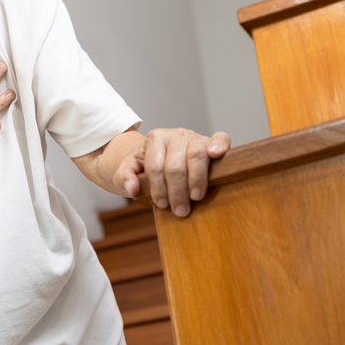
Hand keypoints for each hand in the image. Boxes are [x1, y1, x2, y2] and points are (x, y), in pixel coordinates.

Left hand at [114, 128, 230, 217]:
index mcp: (155, 138)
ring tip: (195, 197)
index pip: (156, 167)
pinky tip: (216, 154)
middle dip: (177, 191)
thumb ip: (124, 177)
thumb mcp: (129, 170)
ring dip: (196, 180)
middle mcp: (176, 134)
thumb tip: (132, 188)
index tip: (161, 204)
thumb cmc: (145, 166)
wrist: (160, 156)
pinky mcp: (211, 140)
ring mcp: (195, 136)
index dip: (158, 189)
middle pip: (176, 166)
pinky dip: (219, 145)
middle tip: (180, 210)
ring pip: (197, 156)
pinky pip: (220, 138)